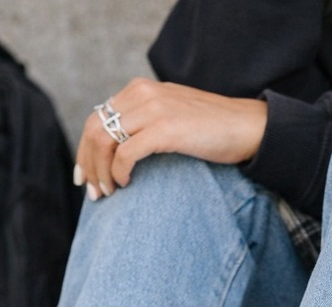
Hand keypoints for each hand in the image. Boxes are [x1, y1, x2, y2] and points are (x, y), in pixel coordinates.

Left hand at [74, 78, 267, 199]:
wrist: (246, 126)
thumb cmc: (211, 129)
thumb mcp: (170, 116)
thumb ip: (144, 123)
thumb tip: (117, 151)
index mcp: (139, 90)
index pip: (96, 118)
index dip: (85, 151)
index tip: (85, 177)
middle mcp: (142, 94)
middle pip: (94, 130)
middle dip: (88, 165)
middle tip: (93, 192)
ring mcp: (153, 109)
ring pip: (104, 141)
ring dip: (100, 172)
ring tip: (108, 193)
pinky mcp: (165, 129)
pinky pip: (126, 153)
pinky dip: (119, 172)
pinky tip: (126, 184)